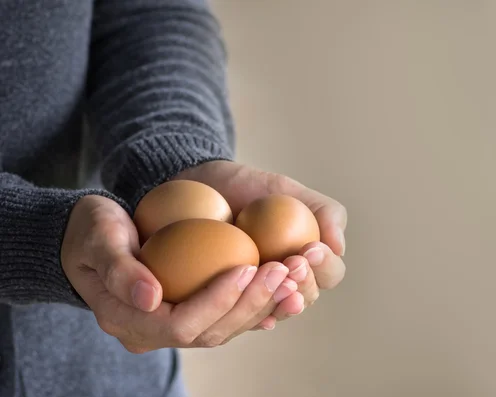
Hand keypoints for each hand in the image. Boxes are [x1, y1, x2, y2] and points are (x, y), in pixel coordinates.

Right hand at [61, 195, 297, 351]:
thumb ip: (120, 269)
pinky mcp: (192, 312)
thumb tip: (151, 298)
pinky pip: (229, 316)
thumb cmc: (92, 232)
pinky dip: (258, 303)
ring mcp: (174, 325)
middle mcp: (154, 333)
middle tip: (283, 270)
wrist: (91, 237)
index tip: (246, 266)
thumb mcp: (99, 239)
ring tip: (294, 278)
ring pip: (227, 328)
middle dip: (252, 302)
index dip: (217, 300)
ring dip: (264, 305)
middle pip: (212, 332)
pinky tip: (285, 288)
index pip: (182, 324)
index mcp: (129, 321)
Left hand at [173, 160, 347, 329]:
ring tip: (274, 284)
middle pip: (308, 296)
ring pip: (279, 310)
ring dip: (281, 302)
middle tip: (291, 264)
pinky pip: (245, 318)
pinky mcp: (232, 301)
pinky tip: (256, 316)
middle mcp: (288, 279)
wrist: (200, 188)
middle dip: (305, 284)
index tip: (309, 249)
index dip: (324, 265)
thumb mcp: (285, 189)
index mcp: (309, 257)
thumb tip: (338, 246)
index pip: (329, 272)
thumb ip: (322, 211)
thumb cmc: (246, 188)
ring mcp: (260, 292)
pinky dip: (254, 318)